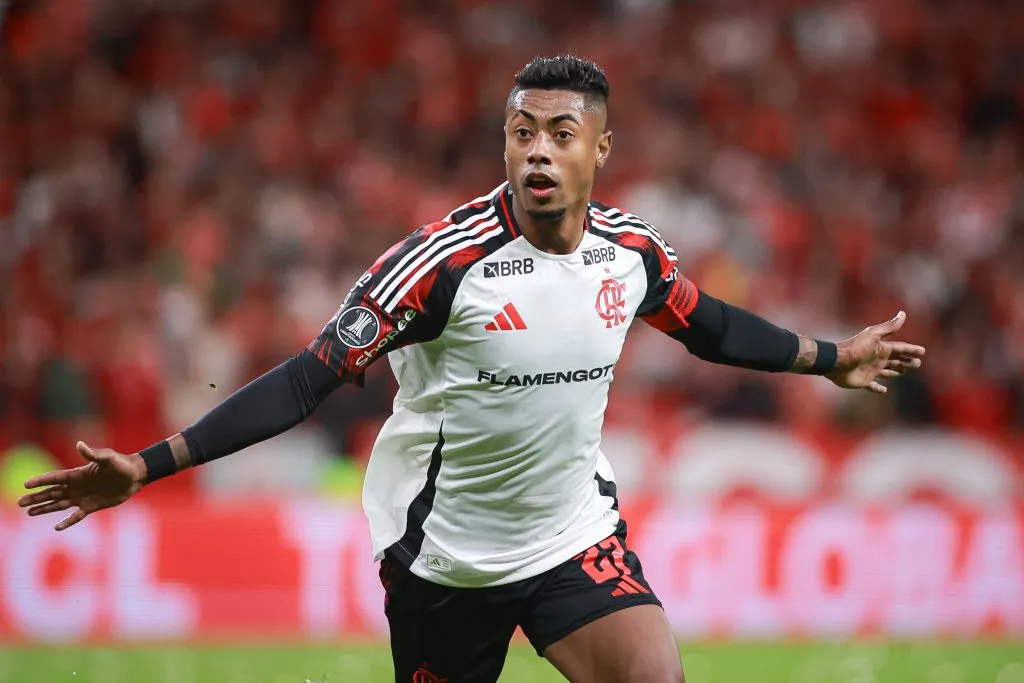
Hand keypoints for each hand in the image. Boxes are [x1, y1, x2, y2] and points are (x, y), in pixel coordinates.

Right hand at [18, 441, 146, 530]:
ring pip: (58, 504)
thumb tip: (79, 444)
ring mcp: (83, 497)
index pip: (54, 478)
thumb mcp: (108, 458)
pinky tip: (56, 527)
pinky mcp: (92, 506)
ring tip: (29, 512)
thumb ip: (93, 453)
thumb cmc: (122, 465)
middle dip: (35, 497)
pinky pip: (76, 516)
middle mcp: (77, 486)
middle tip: (19, 502)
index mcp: (78, 474)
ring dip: (44, 508)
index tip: (25, 484)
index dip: (40, 481)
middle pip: (51, 492)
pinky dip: (67, 521)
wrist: (136, 476)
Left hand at [826, 311, 925, 393]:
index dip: (911, 350)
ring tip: (904, 372)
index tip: (923, 351)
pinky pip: (873, 385)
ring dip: (896, 371)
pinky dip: (878, 388)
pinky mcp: (863, 381)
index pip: (900, 348)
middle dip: (907, 361)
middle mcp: (877, 358)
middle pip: (896, 360)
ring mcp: (870, 370)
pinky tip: (884, 390)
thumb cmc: (855, 348)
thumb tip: (903, 313)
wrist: (836, 361)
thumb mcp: (873, 335)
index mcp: (881, 348)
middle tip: (918, 363)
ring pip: (887, 371)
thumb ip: (888, 327)